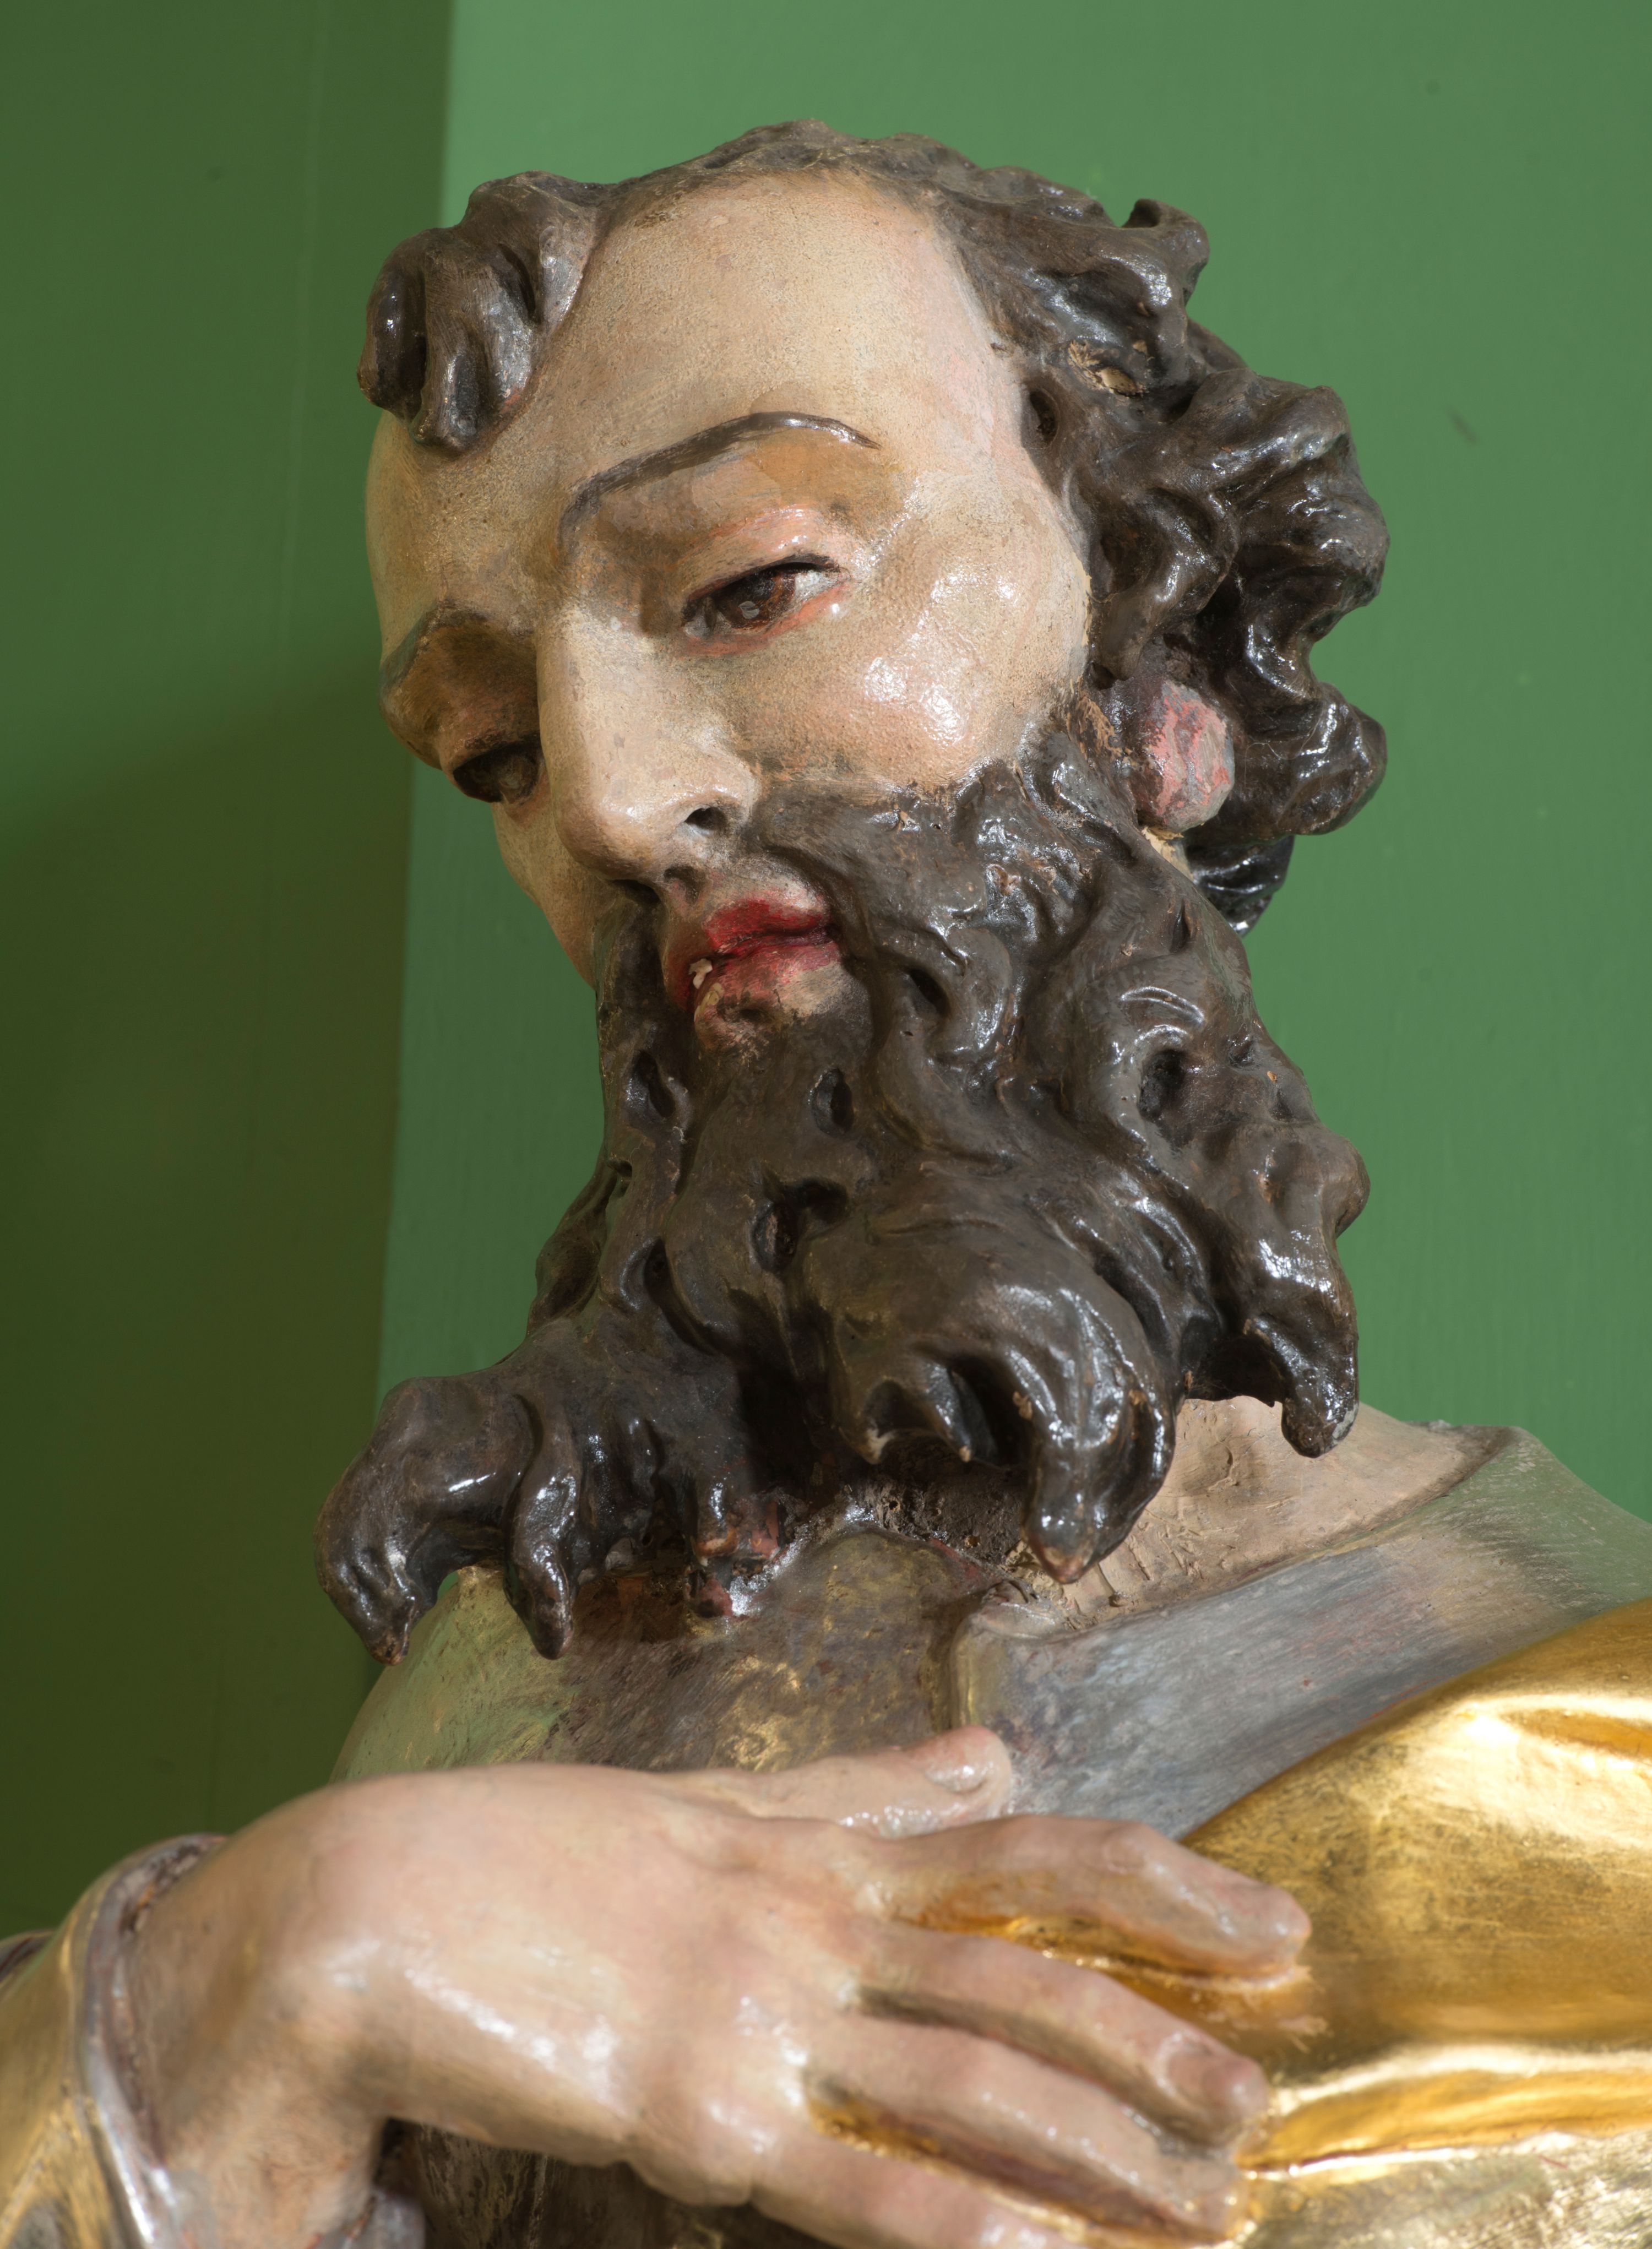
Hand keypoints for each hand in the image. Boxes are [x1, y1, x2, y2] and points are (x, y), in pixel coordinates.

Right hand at [130, 1731, 1305, 2247]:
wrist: (369, 1900)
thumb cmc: (532, 1851)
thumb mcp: (711, 1803)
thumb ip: (859, 1785)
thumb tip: (993, 1753)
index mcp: (817, 1849)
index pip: (1026, 1855)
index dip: (1160, 1887)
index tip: (1270, 1926)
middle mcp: (808, 1918)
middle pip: (1021, 1972)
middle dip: (1156, 2033)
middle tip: (1264, 2096)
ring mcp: (755, 2013)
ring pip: (964, 2073)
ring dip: (1094, 2139)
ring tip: (1200, 2195)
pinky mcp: (690, 2110)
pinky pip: (847, 2175)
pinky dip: (945, 2216)